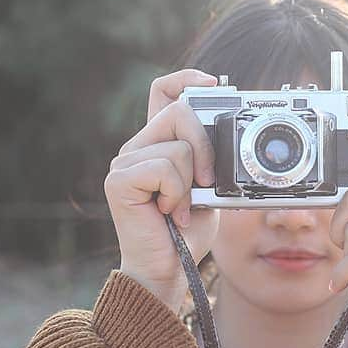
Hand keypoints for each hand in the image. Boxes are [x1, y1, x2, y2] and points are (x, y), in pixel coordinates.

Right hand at [104, 70, 220, 310]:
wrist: (168, 269)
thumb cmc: (186, 232)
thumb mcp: (208, 187)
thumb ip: (210, 158)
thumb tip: (228, 132)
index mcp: (158, 143)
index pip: (162, 92)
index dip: (185, 79)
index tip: (212, 83)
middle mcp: (138, 147)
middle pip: (178, 111)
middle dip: (205, 146)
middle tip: (206, 182)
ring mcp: (125, 162)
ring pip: (178, 146)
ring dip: (191, 183)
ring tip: (181, 208)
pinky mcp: (119, 180)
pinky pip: (164, 167)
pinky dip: (176, 193)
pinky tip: (169, 212)